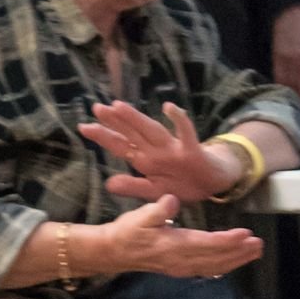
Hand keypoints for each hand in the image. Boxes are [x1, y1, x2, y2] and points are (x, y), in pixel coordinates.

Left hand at [81, 100, 236, 202]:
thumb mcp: (155, 192)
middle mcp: (157, 151)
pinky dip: (179, 120)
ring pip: (152, 131)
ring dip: (136, 119)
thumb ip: (133, 187)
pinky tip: (169, 108)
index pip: (122, 146)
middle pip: (133, 134)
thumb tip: (108, 183)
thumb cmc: (184, 184)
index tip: (84, 126)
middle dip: (114, 122)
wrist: (215, 183)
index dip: (104, 136)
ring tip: (119, 106)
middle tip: (96, 108)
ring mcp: (174, 149)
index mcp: (146, 160)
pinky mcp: (192, 151)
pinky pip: (186, 133)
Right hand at [100, 195, 264, 278]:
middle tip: (259, 244)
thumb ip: (156, 209)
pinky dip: (223, 265)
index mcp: (173, 246)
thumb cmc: (127, 232)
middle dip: (239, 252)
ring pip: (213, 266)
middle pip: (215, 258)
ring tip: (255, 252)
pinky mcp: (179, 268)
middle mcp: (180, 260)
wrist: (111, 252)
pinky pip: (206, 269)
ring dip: (235, 260)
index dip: (227, 240)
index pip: (206, 244)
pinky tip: (234, 262)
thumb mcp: (138, 217)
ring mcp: (180, 267)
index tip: (246, 234)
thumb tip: (171, 200)